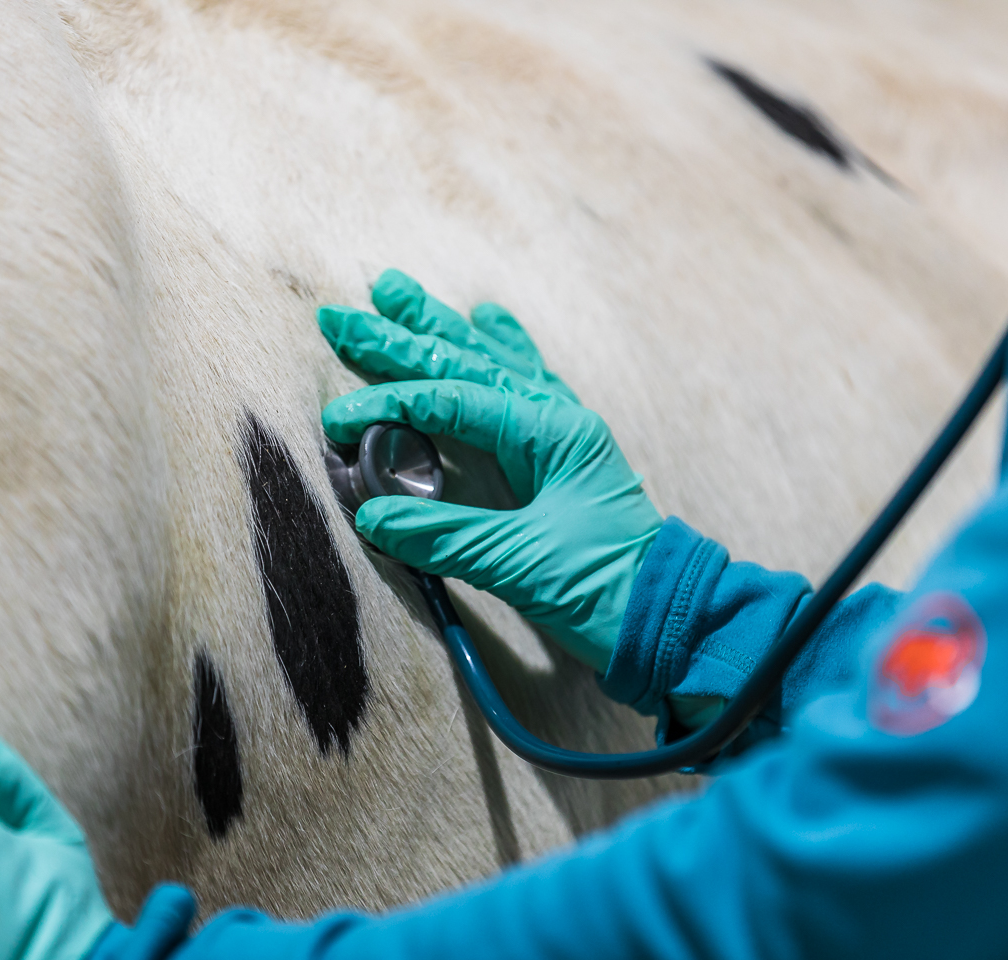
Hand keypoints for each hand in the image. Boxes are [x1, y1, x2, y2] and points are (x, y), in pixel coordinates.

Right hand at [319, 270, 662, 671]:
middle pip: (466, 363)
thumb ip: (444, 536)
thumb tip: (372, 515)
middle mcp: (556, 418)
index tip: (338, 419)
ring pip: (490, 362)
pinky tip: (488, 320)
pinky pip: (522, 385)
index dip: (391, 405)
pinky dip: (498, 350)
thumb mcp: (518, 565)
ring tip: (397, 291)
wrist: (669, 620)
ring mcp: (561, 432)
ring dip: (440, 329)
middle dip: (400, 339)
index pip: (453, 402)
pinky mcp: (561, 455)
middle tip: (342, 314)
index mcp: (550, 433)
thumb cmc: (605, 590)